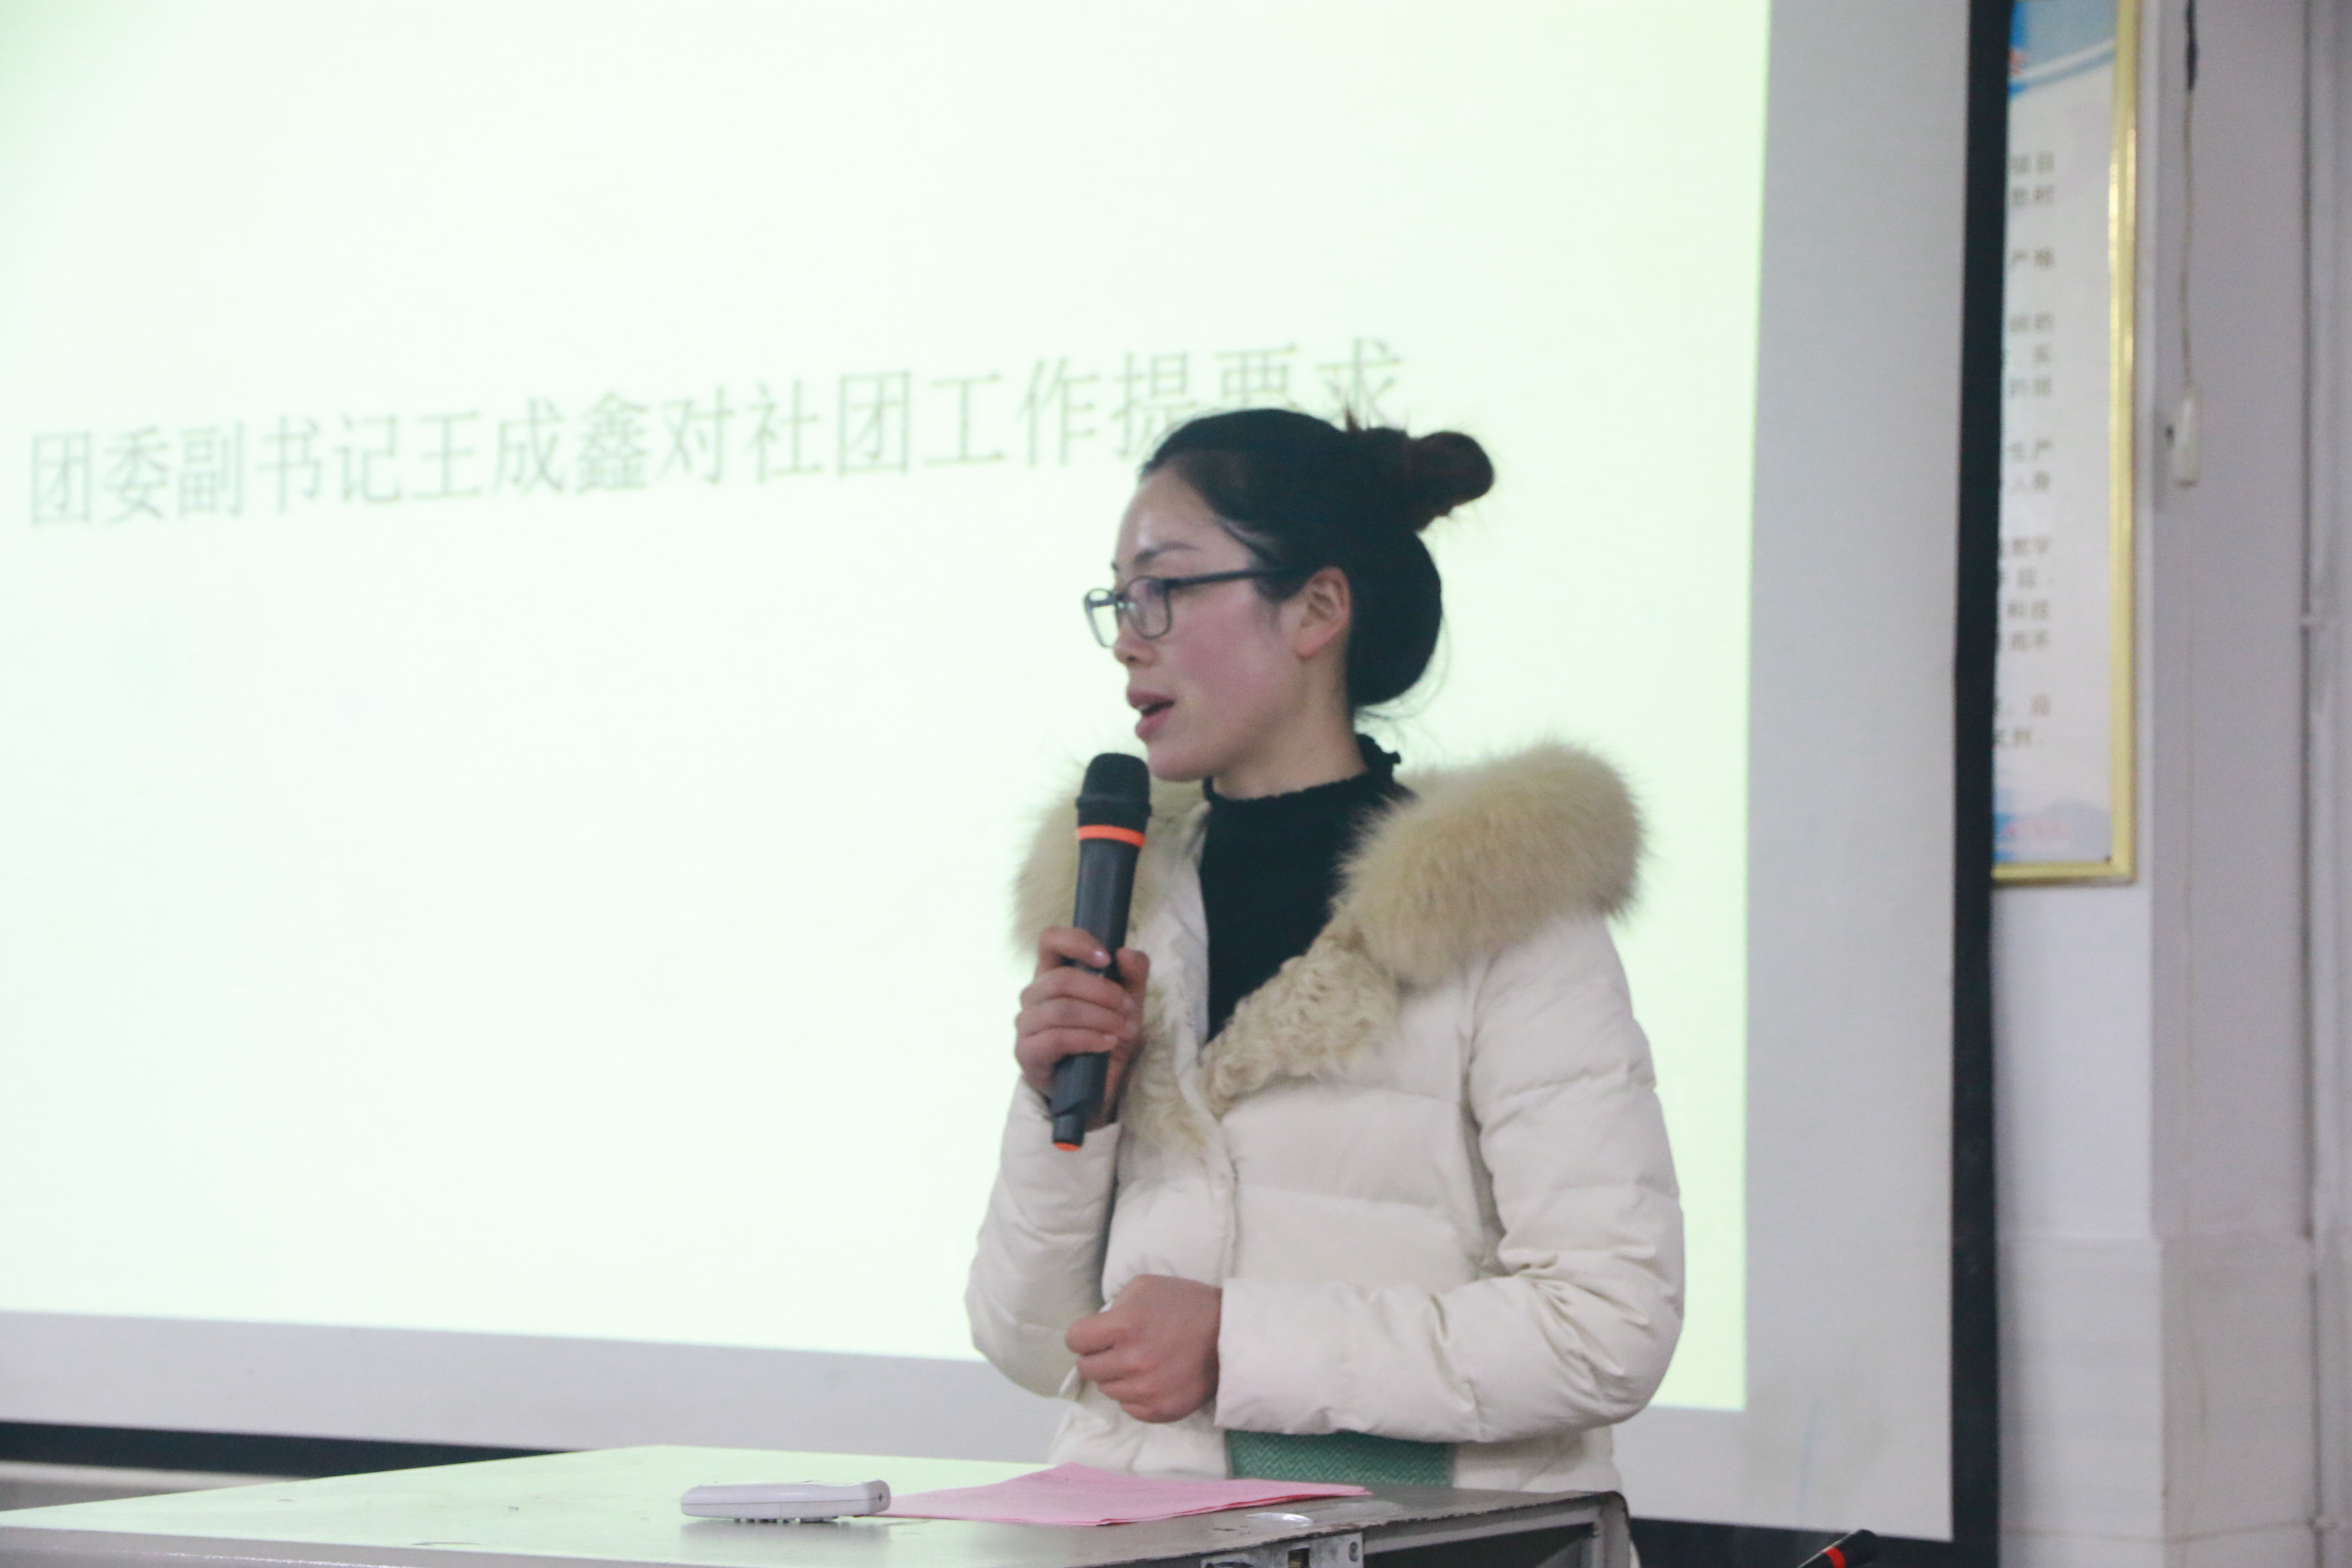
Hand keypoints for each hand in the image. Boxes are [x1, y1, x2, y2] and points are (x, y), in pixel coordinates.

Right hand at [1014, 928, 1150, 1123]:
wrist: (1098, 1084)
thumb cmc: (1107, 1033)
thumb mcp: (1129, 1000)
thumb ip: (1133, 973)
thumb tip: (1125, 952)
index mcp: (1053, 972)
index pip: (1049, 940)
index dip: (1075, 942)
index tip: (1106, 958)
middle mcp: (1033, 994)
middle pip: (1060, 979)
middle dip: (1102, 992)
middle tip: (1128, 1009)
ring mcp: (1026, 1024)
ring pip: (1060, 1009)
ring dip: (1100, 1018)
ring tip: (1124, 1030)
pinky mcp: (1026, 1052)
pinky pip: (1055, 1039)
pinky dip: (1088, 1039)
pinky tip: (1108, 1043)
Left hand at [1065, 1274, 1220, 1422]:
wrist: (1230, 1337)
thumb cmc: (1185, 1305)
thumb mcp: (1145, 1287)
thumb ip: (1114, 1305)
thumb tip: (1097, 1326)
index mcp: (1124, 1326)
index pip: (1075, 1340)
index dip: (1083, 1335)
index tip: (1095, 1335)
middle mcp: (1131, 1361)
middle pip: (1087, 1368)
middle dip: (1098, 1356)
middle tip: (1117, 1348)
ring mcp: (1145, 1390)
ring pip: (1106, 1389)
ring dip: (1116, 1376)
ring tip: (1139, 1363)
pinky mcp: (1159, 1410)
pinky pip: (1128, 1407)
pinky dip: (1134, 1395)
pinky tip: (1150, 1379)